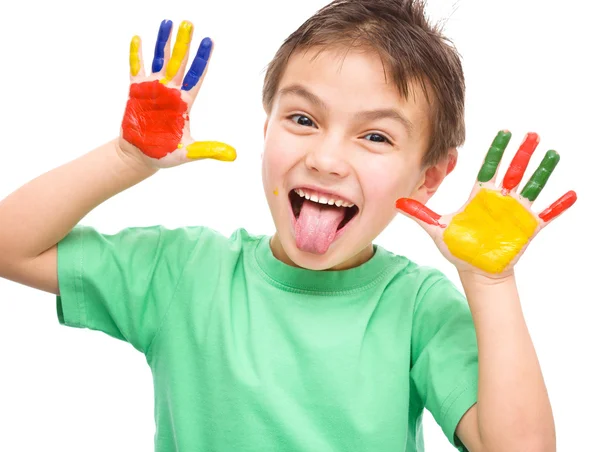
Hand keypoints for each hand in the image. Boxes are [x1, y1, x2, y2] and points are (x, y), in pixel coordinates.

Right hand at [119, 19, 235, 168]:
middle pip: (179, 63)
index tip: (209, 41)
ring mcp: (153, 89)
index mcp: (184, 103)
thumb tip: (233, 155)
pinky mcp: (136, 91)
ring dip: (163, 42)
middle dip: (184, 44)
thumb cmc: (164, 154)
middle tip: (189, 24)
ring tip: (168, 22)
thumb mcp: (188, 153)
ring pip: (160, 60)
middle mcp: (171, 91)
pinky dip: (137, 54)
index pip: (196, 76)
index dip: (201, 60)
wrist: (140, 156)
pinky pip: (136, 68)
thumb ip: (208, 150)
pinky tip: (138, 39)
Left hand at [396, 131, 576, 276]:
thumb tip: (396, 202)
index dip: (496, 150)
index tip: (503, 132)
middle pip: (513, 171)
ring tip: (551, 154)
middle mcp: (500, 199)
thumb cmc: (459, 247)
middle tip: (531, 134)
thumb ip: (419, 213)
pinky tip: (570, 194)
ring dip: (542, 172)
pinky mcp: (528, 228)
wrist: (476, 270)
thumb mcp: (436, 229)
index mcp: (480, 196)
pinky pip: (547, 215)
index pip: (489, 167)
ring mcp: (516, 212)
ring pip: (532, 187)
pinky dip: (558, 205)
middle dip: (521, 154)